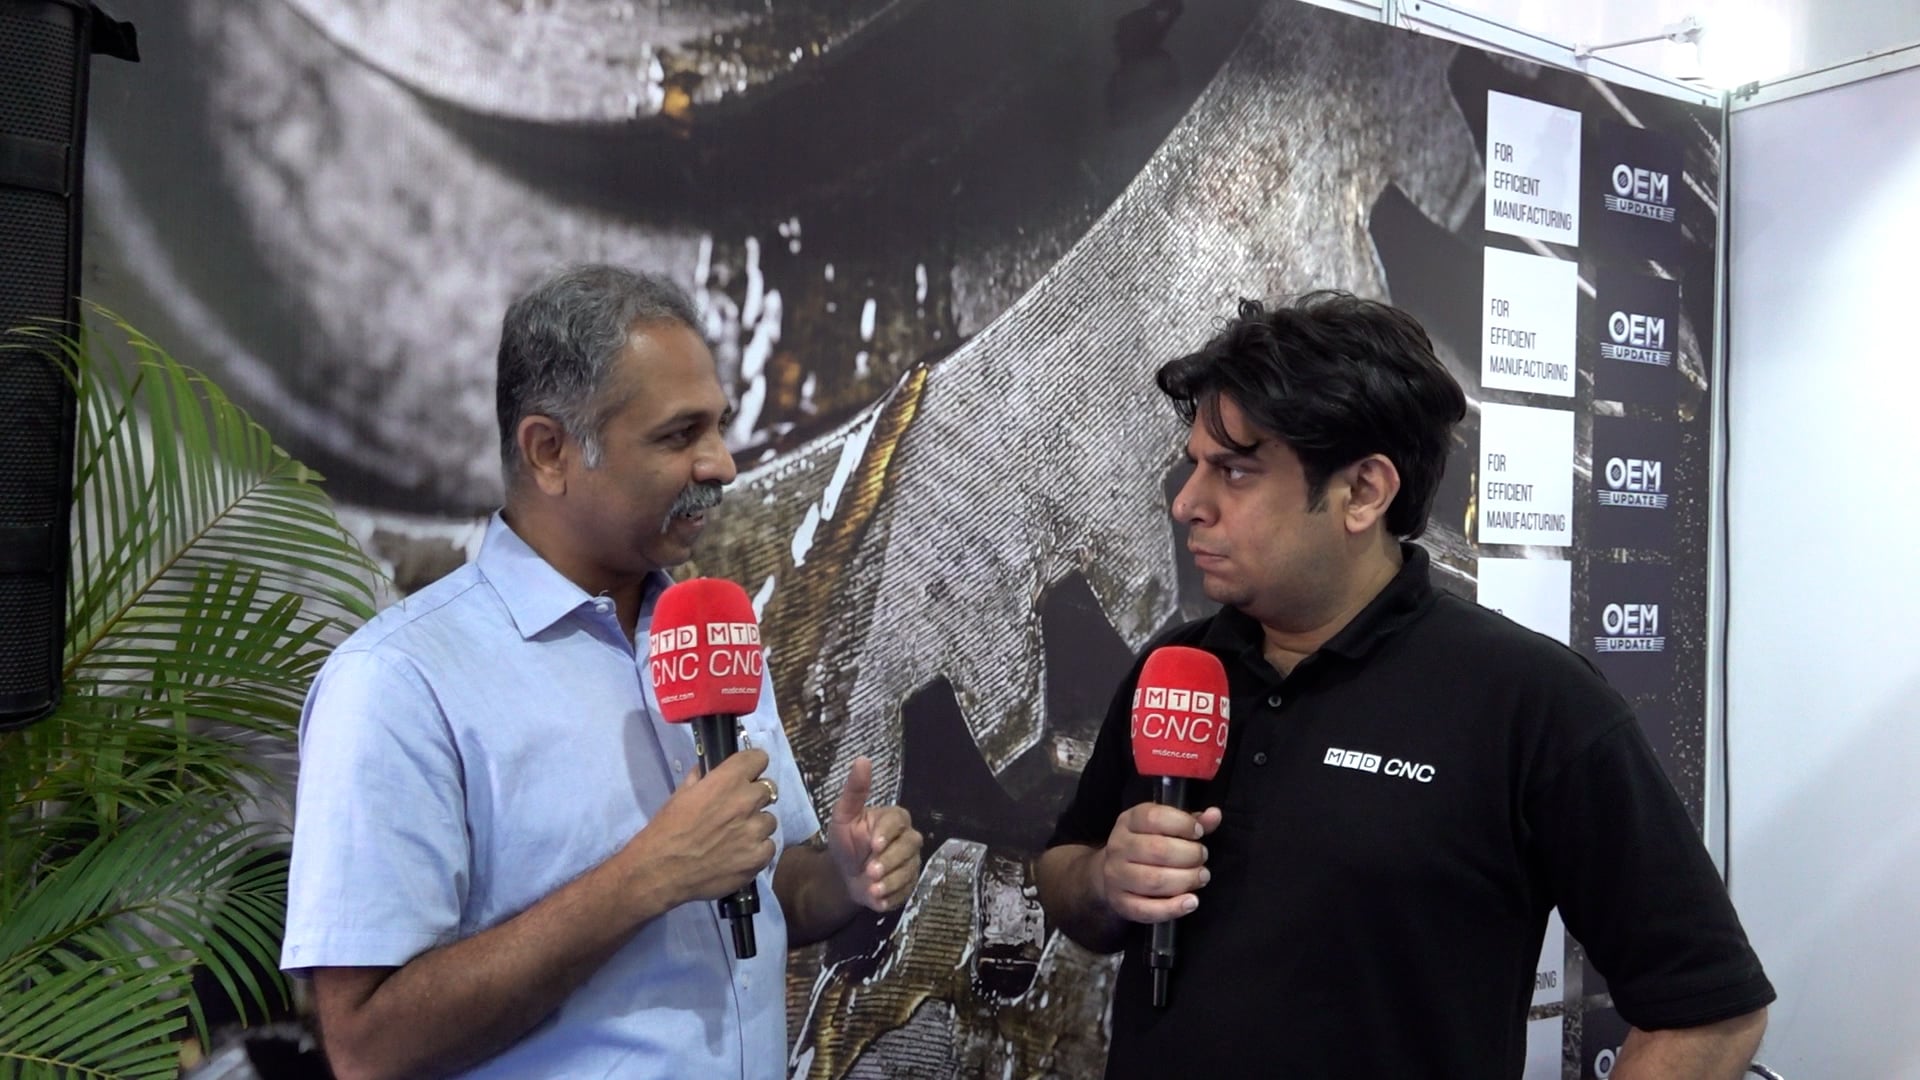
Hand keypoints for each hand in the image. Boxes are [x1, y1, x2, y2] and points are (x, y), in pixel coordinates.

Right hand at [629, 748, 778, 909]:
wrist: (660, 870)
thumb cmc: (667, 830)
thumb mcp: (680, 795)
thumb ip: (701, 778)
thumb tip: (710, 771)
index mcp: (727, 781)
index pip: (758, 758)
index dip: (752, 766)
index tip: (747, 774)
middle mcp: (747, 802)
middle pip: (768, 789)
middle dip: (754, 796)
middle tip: (737, 811)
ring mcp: (755, 831)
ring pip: (769, 820)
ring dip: (756, 825)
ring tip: (736, 838)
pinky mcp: (758, 857)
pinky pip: (769, 846)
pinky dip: (757, 850)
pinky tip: (739, 855)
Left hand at [826, 756, 923, 911]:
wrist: (844, 875)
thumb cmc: (846, 842)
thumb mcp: (844, 816)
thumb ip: (854, 790)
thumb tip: (863, 759)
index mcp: (894, 818)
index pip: (898, 821)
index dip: (887, 833)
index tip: (873, 844)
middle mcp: (908, 838)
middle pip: (908, 846)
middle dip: (889, 861)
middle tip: (870, 871)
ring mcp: (911, 862)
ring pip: (909, 870)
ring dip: (890, 881)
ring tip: (871, 889)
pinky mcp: (909, 883)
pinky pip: (906, 890)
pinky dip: (891, 896)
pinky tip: (877, 899)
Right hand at [1095, 802, 1222, 923]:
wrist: (1111, 875)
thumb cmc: (1146, 846)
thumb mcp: (1165, 827)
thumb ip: (1192, 821)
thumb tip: (1214, 815)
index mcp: (1129, 821)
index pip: (1153, 817)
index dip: (1182, 824)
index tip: (1198, 833)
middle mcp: (1119, 847)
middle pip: (1157, 850)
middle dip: (1189, 855)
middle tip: (1202, 858)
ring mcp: (1117, 876)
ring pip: (1154, 880)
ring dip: (1185, 880)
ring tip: (1201, 877)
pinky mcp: (1121, 903)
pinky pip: (1147, 909)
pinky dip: (1173, 908)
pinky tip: (1191, 902)